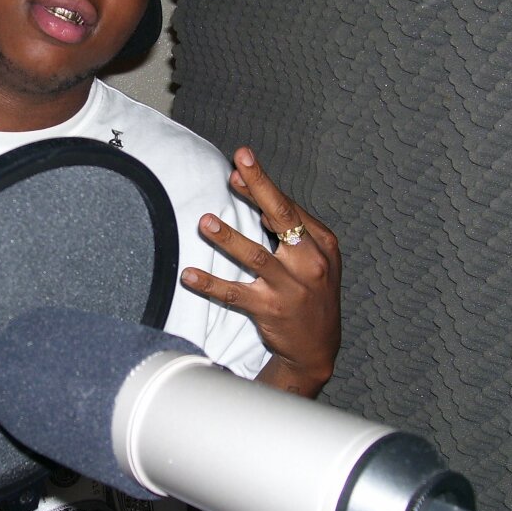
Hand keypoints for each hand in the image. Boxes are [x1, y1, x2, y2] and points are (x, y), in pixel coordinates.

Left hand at [181, 147, 340, 396]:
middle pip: (281, 219)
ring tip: (205, 221)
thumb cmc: (312, 293)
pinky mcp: (270, 310)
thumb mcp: (315, 259)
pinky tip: (189, 274)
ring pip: (255, 256)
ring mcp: (290, 288)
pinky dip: (210, 284)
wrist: (317, 348)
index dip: (262, 185)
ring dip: (228, 238)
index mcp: (322, 244)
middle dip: (259, 188)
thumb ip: (292, 230)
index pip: (288, 207)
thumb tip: (259, 203)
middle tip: (237, 166)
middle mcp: (309, 263)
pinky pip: (234, 294)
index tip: (241, 162)